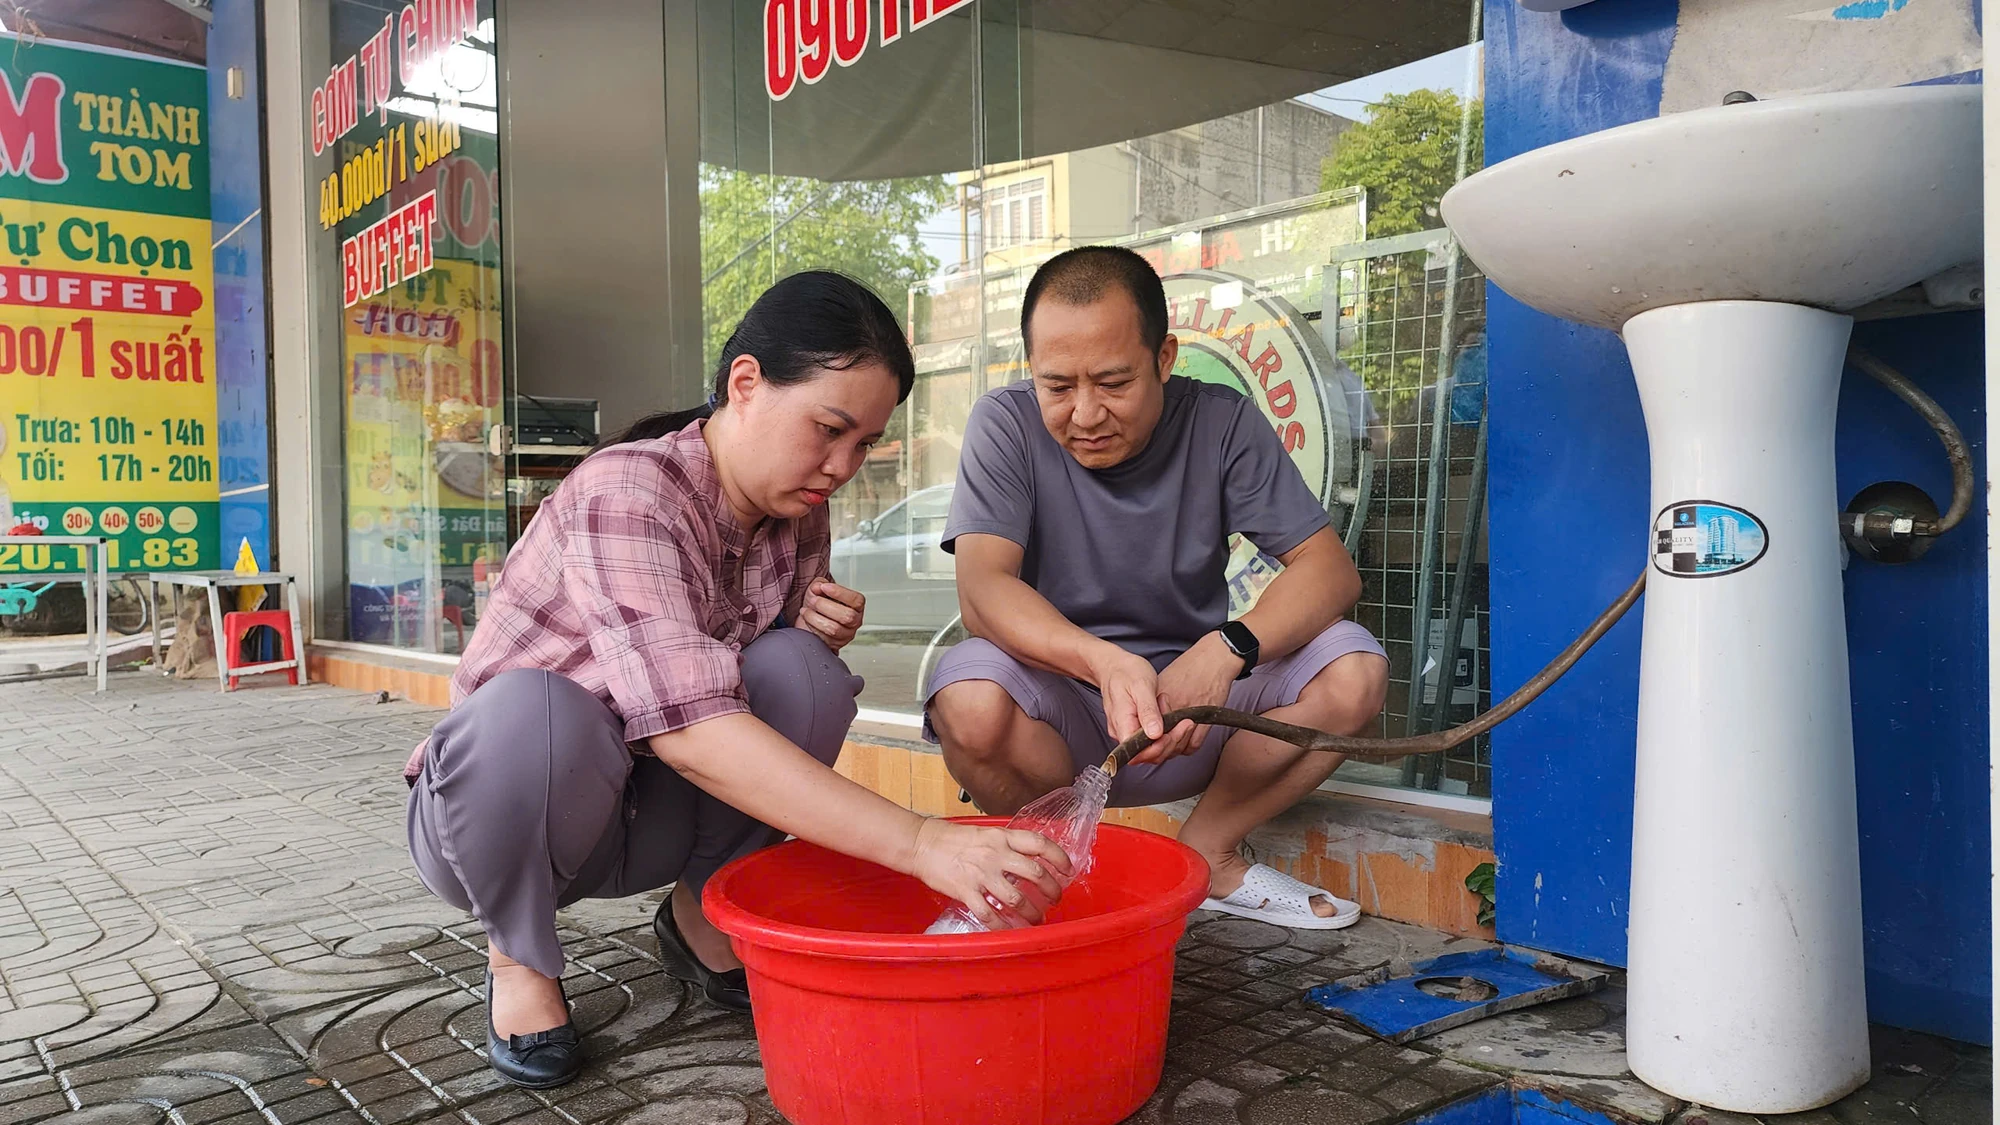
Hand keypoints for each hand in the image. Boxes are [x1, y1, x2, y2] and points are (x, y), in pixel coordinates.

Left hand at [797, 578, 863, 650]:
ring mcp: (845, 635)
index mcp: (856, 606)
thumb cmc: (819, 606)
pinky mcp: (834, 645)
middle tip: (813, 600)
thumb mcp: (819, 590)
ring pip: (834, 629)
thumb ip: (819, 584)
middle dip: (825, 606)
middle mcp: (854, 621)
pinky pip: (823, 638)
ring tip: (805, 610)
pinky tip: (806, 619)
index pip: (856, 600)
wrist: (811, 621)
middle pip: (847, 616)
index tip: (825, 587)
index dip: (840, 593)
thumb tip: (818, 586)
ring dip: (815, 617)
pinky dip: (811, 627)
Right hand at [909, 818, 1070, 927]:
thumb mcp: (987, 833)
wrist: (922, 844)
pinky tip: (1009, 930)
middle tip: (1055, 899)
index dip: (1059, 857)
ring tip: (1036, 918)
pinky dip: (1002, 926)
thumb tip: (1030, 860)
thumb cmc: (953, 839)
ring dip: (1031, 912)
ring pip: (1016, 898)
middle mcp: (995, 855)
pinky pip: (989, 914)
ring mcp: (981, 874)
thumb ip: (1008, 845)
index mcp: (1002, 837)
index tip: (1068, 870)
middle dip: (1051, 891)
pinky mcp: (966, 891)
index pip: (1040, 844)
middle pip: (1035, 874)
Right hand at [1091, 646, 1184, 765]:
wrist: (1115, 666)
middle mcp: (1122, 733)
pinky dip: (1166, 731)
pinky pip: (1152, 740)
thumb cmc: (1126, 672)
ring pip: (1153, 748)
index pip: (1138, 752)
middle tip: (1186, 722)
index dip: (1158, 748)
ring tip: (1177, 714)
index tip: (1174, 732)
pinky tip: (1171, 716)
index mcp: (1121, 724)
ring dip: (1171, 735)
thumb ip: (1147, 711)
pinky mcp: (1136, 729)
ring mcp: (1128, 732)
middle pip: (1148, 754)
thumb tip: (1154, 734)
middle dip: (1171, 741)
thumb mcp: (1140, 686)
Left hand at [1142, 633, 1239, 765]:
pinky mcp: (1204, 720)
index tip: (1147, 748)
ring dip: (1176, 748)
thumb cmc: (1189, 669)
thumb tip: (1143, 723)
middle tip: (1162, 746)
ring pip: (1177, 748)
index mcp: (1155, 701)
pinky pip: (1193, 745)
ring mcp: (1187, 716)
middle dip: (1161, 750)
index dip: (1144, 746)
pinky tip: (1188, 738)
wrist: (1212, 659)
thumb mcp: (1163, 682)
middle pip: (1160, 744)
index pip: (1144, 734)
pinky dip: (1190, 746)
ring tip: (1176, 738)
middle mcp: (1170, 710)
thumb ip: (1152, 704)